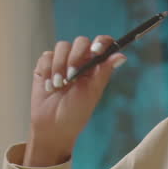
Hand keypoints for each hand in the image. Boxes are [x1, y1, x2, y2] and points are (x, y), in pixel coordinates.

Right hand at [25, 35, 126, 166]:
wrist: (53, 126)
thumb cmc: (76, 113)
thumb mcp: (93, 92)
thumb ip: (104, 71)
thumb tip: (122, 56)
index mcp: (95, 66)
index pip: (102, 43)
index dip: (100, 42)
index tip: (96, 51)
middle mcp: (80, 61)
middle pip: (81, 42)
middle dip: (75, 57)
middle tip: (71, 77)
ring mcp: (62, 62)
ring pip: (62, 47)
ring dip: (59, 66)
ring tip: (59, 86)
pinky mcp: (46, 66)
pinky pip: (46, 56)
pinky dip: (47, 70)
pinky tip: (50, 86)